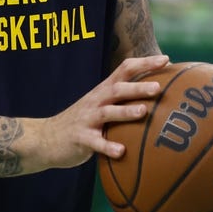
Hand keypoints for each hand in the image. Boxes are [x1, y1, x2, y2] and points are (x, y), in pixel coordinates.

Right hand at [32, 54, 169, 170]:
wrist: (46, 138)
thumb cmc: (83, 122)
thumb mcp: (101, 106)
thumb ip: (123, 101)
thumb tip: (157, 96)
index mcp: (103, 91)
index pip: (125, 70)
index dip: (144, 64)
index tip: (165, 60)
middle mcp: (96, 101)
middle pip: (117, 90)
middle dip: (138, 87)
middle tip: (158, 88)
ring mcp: (87, 119)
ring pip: (107, 113)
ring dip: (125, 112)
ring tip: (143, 112)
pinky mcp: (80, 138)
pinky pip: (95, 142)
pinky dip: (108, 146)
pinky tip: (121, 152)